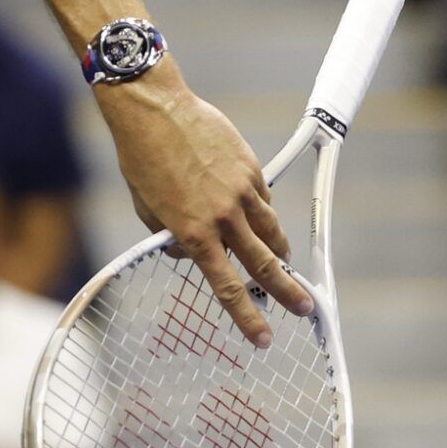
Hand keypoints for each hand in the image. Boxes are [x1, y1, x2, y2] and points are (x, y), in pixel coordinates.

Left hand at [102, 80, 309, 345]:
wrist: (155, 109)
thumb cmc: (142, 159)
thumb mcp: (147, 209)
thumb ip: (171, 237)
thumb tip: (186, 251)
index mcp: (193, 233)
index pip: (227, 287)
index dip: (247, 318)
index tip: (264, 338)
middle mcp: (223, 217)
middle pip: (265, 265)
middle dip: (287, 291)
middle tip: (304, 308)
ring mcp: (241, 191)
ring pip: (272, 231)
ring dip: (281, 251)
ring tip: (286, 263)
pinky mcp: (251, 168)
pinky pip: (264, 198)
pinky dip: (262, 210)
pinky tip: (257, 212)